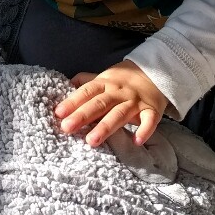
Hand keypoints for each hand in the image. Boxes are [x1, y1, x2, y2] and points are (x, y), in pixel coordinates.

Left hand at [53, 60, 168, 147]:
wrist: (156, 73)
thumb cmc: (123, 80)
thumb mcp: (104, 77)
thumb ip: (86, 82)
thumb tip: (66, 84)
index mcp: (105, 83)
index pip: (86, 92)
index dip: (72, 102)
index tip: (58, 113)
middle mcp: (118, 92)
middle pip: (99, 104)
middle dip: (83, 116)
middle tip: (67, 128)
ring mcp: (135, 102)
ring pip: (119, 114)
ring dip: (105, 127)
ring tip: (91, 141)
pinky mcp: (152, 110)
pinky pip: (149, 121)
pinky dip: (145, 130)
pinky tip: (136, 141)